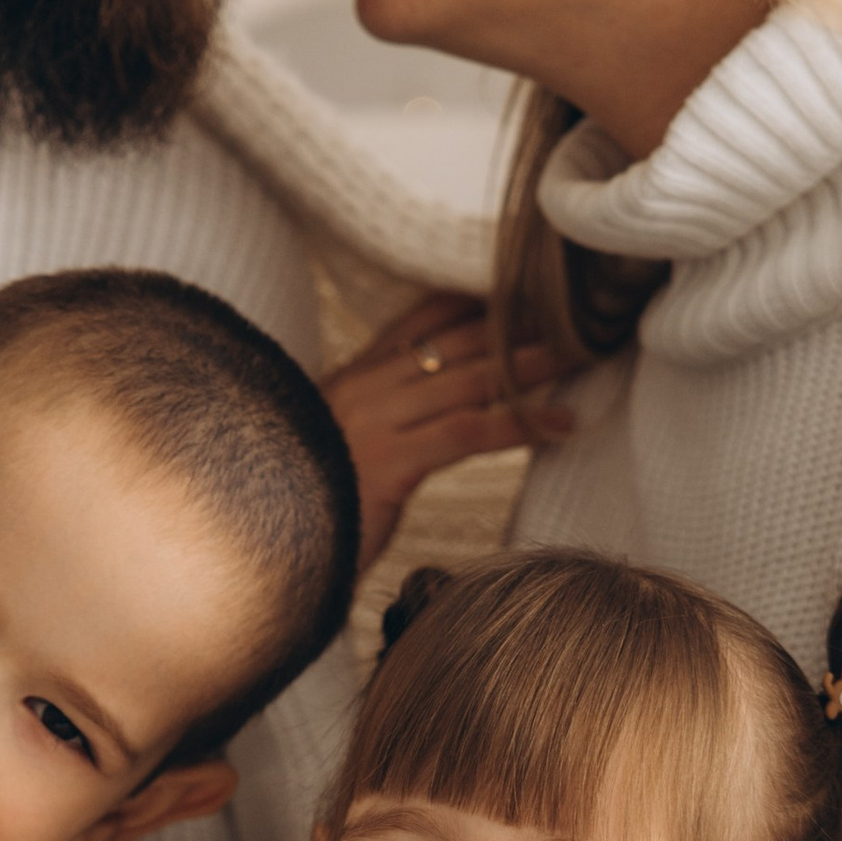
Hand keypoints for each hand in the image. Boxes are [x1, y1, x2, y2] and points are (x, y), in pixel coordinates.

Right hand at [323, 294, 574, 570]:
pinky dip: (522, 424)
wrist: (260, 550)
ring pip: (470, 378)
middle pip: (455, 339)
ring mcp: (374, 422)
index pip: (419, 319)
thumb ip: (373, 424)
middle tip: (573, 313)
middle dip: (517, 324)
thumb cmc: (304, 506)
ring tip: (580, 355)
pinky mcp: (390, 464)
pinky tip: (561, 424)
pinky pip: (469, 432)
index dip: (476, 300)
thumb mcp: (333, 448)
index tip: (525, 289)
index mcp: (350, 378)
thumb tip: (418, 420)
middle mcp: (363, 388)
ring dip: (531, 364)